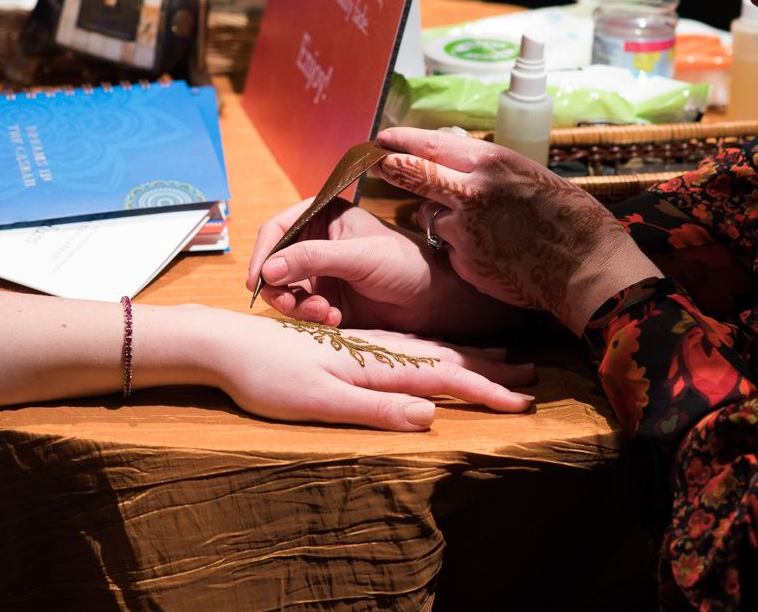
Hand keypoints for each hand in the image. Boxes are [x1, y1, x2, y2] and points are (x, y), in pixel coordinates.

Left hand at [188, 305, 534, 430]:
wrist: (224, 342)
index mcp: (374, 362)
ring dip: (469, 356)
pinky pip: (408, 345)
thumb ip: (374, 408)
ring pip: (429, 348)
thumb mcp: (318, 401)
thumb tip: (429, 416)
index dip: (485, 391)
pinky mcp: (348, 343)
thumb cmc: (266, 377)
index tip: (524, 404)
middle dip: (490, 369)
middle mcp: (375, 347)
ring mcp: (363, 343)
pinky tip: (438, 354)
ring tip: (501, 358)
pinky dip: (436, 351)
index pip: (443, 377)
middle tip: (533, 378)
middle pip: (445, 357)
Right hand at [247, 197, 522, 337]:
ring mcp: (317, 273)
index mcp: (322, 215)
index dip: (263, 253)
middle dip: (277, 286)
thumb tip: (268, 270)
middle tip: (289, 304)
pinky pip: (298, 310)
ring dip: (295, 305)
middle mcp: (315, 242)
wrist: (433, 303)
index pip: (276, 228)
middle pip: (272, 263)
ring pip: (282, 290)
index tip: (257, 279)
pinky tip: (332, 320)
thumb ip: (312, 258)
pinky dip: (308, 318)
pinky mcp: (322, 300)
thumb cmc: (405, 265)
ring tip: (321, 314)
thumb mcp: (358, 256)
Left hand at [371, 128, 657, 331]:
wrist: (585, 265)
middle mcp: (470, 191)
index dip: (403, 141)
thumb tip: (452, 166)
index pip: (431, 145)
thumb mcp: (527, 175)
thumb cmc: (567, 216)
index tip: (383, 139)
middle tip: (375, 163)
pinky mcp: (463, 261)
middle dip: (390, 168)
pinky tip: (494, 253)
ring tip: (486, 229)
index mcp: (490, 162)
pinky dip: (463, 249)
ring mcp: (464, 229)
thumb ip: (486, 172)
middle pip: (413, 174)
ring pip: (433, 217)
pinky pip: (450, 248)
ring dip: (445, 219)